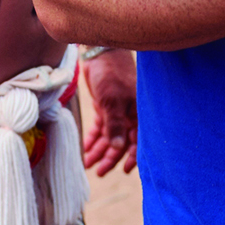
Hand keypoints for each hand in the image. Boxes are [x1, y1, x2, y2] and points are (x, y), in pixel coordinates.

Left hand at [81, 48, 137, 175]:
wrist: (100, 52)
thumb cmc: (112, 74)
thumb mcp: (112, 101)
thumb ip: (115, 125)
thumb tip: (119, 147)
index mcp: (138, 113)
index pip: (138, 140)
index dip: (134, 156)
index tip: (126, 170)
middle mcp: (129, 114)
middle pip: (122, 142)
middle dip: (111, 158)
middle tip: (100, 172)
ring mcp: (117, 111)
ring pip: (110, 137)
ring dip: (100, 151)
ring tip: (89, 164)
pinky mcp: (105, 107)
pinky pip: (101, 128)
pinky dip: (94, 139)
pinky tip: (86, 150)